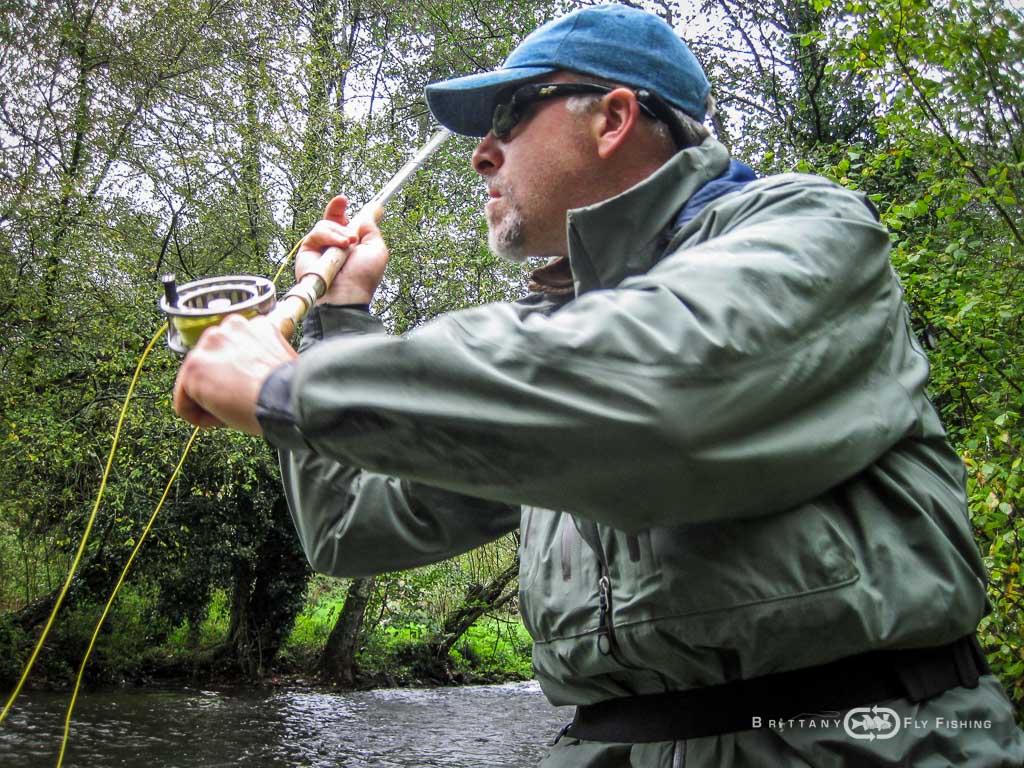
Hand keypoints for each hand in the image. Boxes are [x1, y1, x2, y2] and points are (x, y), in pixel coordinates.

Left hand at [173, 314, 298, 433]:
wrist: (287, 399)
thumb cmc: (290, 390)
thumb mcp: (279, 361)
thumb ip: (260, 357)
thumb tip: (251, 372)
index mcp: (252, 325)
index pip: (230, 351)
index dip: (240, 376)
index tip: (250, 388)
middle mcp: (228, 327)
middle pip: (211, 363)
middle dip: (221, 384)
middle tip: (241, 401)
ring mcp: (208, 345)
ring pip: (196, 382)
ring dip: (211, 399)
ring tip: (234, 409)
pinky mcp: (193, 367)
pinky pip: (184, 403)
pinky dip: (200, 417)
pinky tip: (222, 417)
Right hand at [296, 195, 389, 304]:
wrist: (346, 294)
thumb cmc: (363, 276)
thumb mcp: (376, 249)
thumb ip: (372, 229)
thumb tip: (373, 210)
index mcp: (352, 244)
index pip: (347, 222)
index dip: (347, 211)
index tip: (349, 200)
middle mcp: (335, 244)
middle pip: (331, 218)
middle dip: (336, 207)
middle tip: (342, 200)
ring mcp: (321, 247)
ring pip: (326, 223)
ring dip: (340, 231)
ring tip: (348, 245)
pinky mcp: (308, 250)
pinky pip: (317, 232)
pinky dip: (329, 236)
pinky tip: (338, 246)